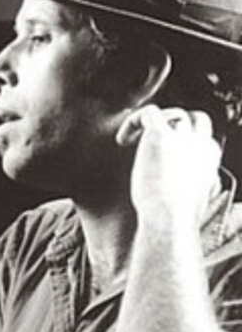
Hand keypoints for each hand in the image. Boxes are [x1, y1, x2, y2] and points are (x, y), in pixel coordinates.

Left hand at [116, 105, 221, 227]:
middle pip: (197, 119)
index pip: (205, 141)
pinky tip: (121, 141)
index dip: (186, 144)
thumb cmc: (176, 219)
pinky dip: (133, 122)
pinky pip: (149, 112)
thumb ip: (197, 193)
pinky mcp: (160, 135)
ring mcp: (182, 137)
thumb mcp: (194, 205)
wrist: (168, 217)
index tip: (164, 159)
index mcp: (209, 161)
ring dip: (154, 124)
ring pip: (174, 114)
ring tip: (130, 143)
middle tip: (150, 140)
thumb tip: (199, 200)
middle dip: (177, 124)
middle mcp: (201, 145)